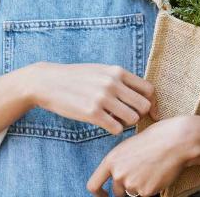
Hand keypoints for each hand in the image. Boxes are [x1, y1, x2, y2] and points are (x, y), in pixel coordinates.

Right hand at [25, 62, 156, 134]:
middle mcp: (112, 83)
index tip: (149, 112)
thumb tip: (137, 93)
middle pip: (144, 106)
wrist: (48, 81)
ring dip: (125, 123)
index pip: (148, 89)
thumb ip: (118, 78)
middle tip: (127, 116)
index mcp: (116, 71)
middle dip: (139, 114)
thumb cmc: (74, 76)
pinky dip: (113, 129)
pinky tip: (103, 123)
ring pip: (132, 119)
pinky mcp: (92, 113)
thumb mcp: (98, 70)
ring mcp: (102, 98)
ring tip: (114, 119)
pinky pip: (116, 128)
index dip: (152, 103)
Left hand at [87, 116, 199, 196]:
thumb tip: (115, 177)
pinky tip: (155, 173)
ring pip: (131, 193)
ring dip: (138, 186)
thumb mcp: (125, 148)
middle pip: (116, 191)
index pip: (93, 185)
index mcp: (110, 161)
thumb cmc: (148, 141)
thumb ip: (116, 164)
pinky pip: (145, 194)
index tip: (103, 195)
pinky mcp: (146, 192)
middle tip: (138, 174)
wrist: (170, 142)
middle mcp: (118, 174)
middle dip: (124, 187)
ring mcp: (131, 184)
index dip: (98, 193)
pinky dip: (150, 188)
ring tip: (147, 169)